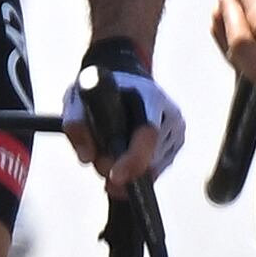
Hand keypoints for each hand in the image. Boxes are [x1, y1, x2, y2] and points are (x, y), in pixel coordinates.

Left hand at [68, 35, 183, 183]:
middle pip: (150, 155)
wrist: (125, 79)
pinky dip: (139, 169)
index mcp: (149, 97)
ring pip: (153, 165)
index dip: (133, 159)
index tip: (115, 177)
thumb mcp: (77, 99)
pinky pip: (158, 167)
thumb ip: (76, 125)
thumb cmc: (98, 90)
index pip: (148, 133)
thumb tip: (87, 158)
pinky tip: (124, 157)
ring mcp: (178, 127)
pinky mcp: (178, 140)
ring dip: (129, 170)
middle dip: (123, 169)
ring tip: (109, 153)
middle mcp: (170, 112)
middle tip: (101, 171)